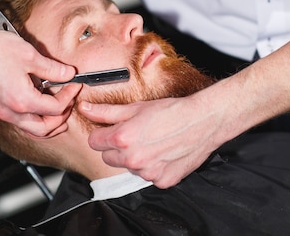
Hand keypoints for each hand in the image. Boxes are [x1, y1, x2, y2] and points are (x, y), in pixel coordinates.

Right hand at [0, 25, 79, 136]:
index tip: (74, 85)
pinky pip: (17, 119)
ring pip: (29, 128)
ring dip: (46, 122)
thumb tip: (68, 74)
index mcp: (22, 101)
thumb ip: (53, 68)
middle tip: (70, 104)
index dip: (69, 97)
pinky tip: (37, 102)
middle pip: (43, 129)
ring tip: (58, 110)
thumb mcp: (30, 56)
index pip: (55, 109)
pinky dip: (32, 116)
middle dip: (61, 119)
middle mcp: (9, 111)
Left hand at [80, 97, 220, 187]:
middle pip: (108, 158)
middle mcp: (133, 159)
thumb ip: (107, 112)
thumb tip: (86, 109)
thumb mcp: (137, 107)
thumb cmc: (172, 111)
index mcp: (122, 139)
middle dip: (117, 147)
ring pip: (129, 168)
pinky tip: (164, 153)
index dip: (102, 134)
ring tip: (153, 142)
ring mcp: (148, 173)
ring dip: (135, 158)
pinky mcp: (162, 181)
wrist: (203, 121)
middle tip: (135, 134)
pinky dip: (154, 167)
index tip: (111, 130)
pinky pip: (149, 176)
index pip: (94, 142)